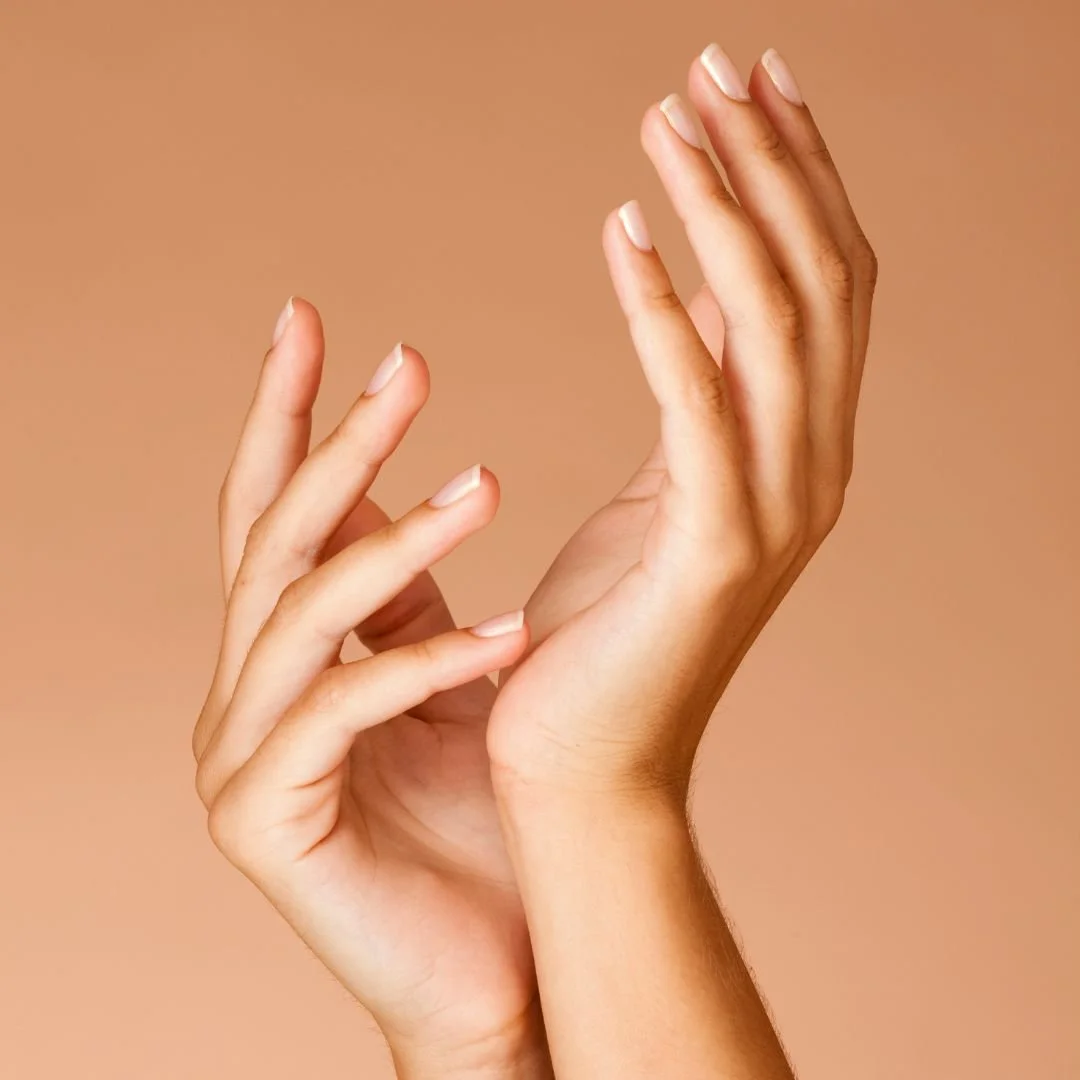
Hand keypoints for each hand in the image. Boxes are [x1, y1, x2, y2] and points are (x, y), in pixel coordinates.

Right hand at [193, 302, 551, 1078]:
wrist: (504, 961)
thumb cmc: (489, 812)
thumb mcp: (451, 671)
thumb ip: (414, 591)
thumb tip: (440, 478)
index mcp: (290, 654)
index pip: (275, 509)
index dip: (286, 413)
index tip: (308, 318)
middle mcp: (246, 693)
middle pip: (274, 539)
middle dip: (337, 445)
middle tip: (407, 364)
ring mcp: (240, 758)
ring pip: (299, 612)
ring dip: (396, 541)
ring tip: (489, 485)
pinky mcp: (265, 821)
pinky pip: (341, 713)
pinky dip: (425, 663)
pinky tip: (511, 635)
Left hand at [489, 46, 877, 798]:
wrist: (583, 767)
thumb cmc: (601, 634)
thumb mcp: (657, 497)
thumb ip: (693, 408)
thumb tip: (694, 313)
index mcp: (797, 455)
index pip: (821, 288)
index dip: (799, 180)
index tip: (751, 88)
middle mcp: (811, 469)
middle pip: (816, 281)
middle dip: (771, 163)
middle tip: (714, 65)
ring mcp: (776, 510)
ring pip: (773, 323)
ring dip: (725, 207)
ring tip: (668, 116)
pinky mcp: (713, 549)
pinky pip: (697, 401)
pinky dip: (663, 309)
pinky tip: (620, 231)